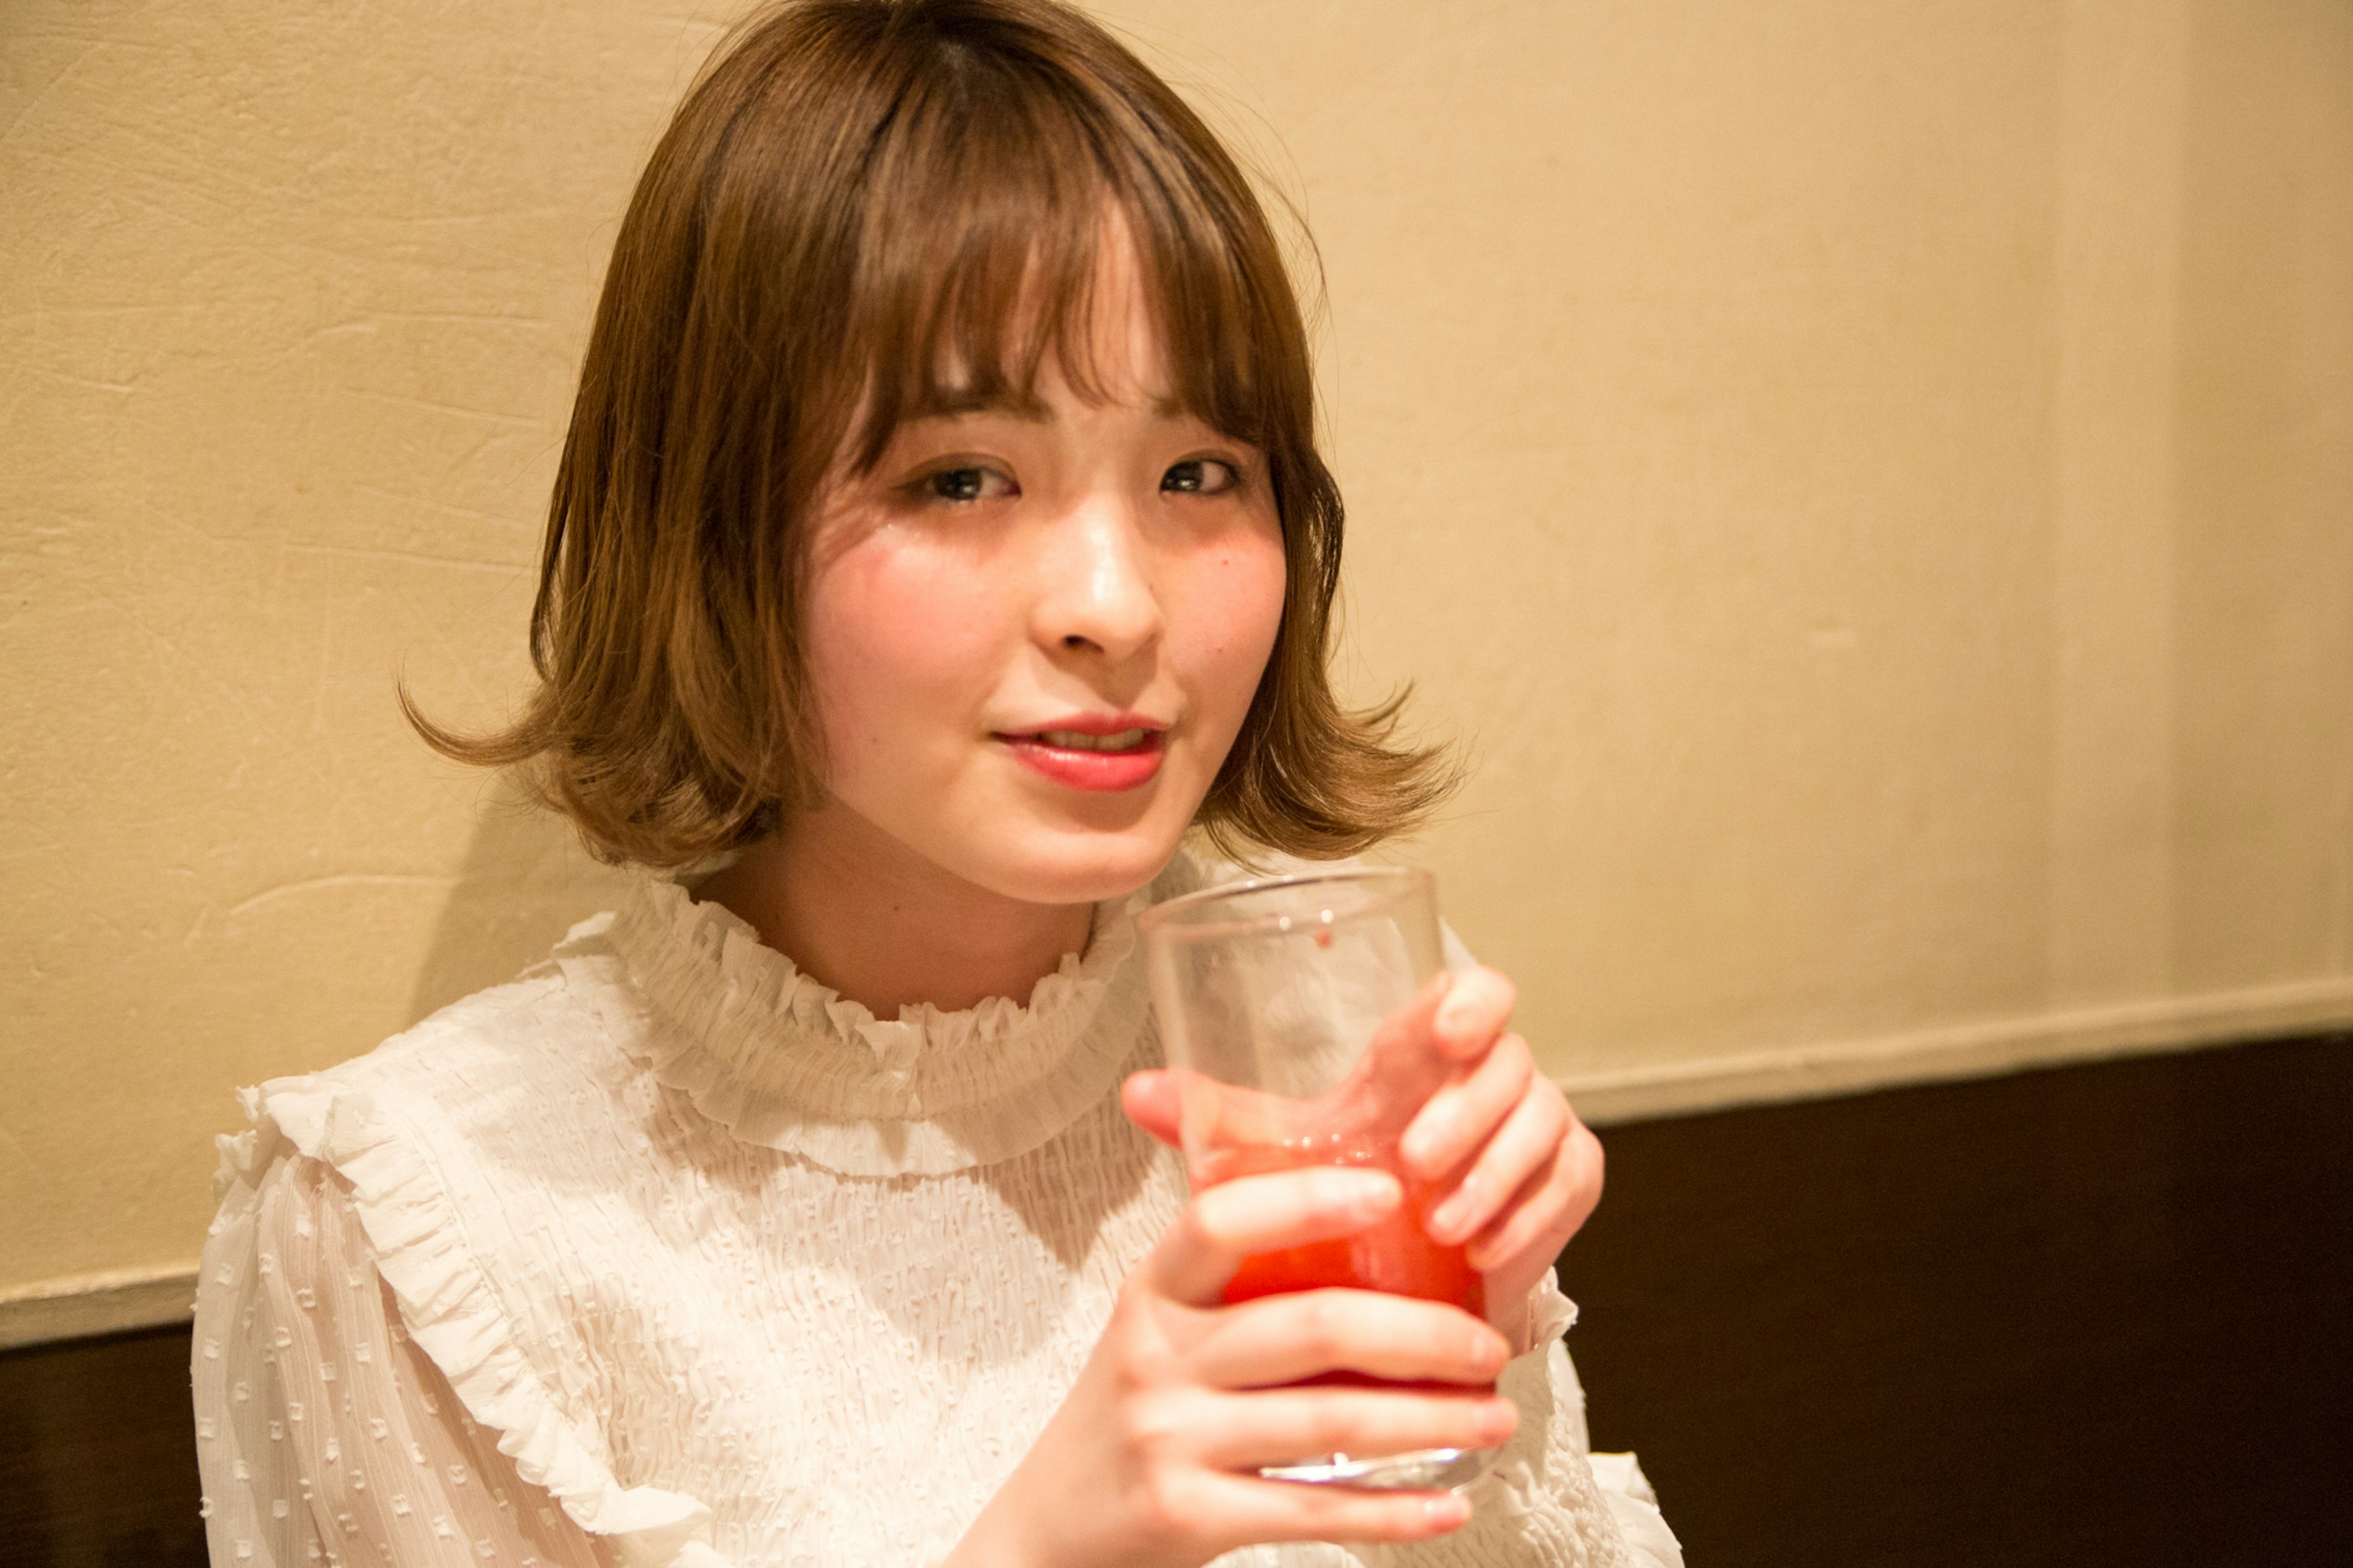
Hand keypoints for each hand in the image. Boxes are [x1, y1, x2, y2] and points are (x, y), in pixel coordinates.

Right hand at [946, 1159, 1516, 1567]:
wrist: (1052, 1529)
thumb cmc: (1136, 1408)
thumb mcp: (1161, 1325)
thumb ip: (1237, 1275)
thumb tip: (1366, 1215)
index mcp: (1154, 1290)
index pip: (1222, 1219)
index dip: (1308, 1199)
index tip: (1390, 1192)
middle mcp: (1158, 1356)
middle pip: (1313, 1326)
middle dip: (1421, 1335)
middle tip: (1489, 1344)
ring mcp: (1171, 1438)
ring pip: (1330, 1421)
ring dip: (1432, 1419)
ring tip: (1497, 1414)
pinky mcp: (1189, 1516)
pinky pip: (1313, 1508)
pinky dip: (1395, 1512)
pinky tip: (1452, 1503)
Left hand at [1124, 966, 1603, 1352]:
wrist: (1402, 1277)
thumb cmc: (1343, 1193)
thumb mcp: (1280, 1156)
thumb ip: (1217, 1123)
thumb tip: (1138, 1092)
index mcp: (1424, 1055)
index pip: (1473, 994)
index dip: (1474, 999)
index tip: (1447, 1031)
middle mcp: (1489, 1079)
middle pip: (1510, 1060)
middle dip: (1468, 1111)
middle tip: (1416, 1163)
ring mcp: (1537, 1126)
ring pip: (1545, 1121)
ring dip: (1495, 1174)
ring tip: (1443, 1224)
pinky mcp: (1568, 1179)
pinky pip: (1570, 1182)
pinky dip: (1529, 1219)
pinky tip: (1485, 1253)